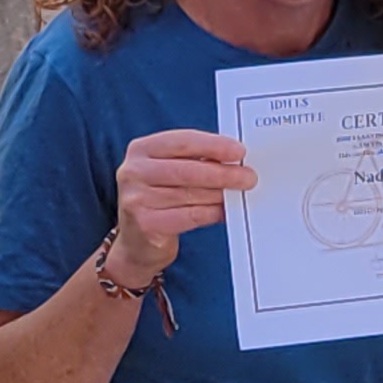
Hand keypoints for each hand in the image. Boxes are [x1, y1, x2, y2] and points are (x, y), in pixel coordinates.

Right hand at [113, 127, 247, 277]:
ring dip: (221, 194)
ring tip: (240, 193)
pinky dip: (212, 212)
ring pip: (191, 194)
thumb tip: (235, 160)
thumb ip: (195, 161)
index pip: (181, 141)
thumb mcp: (169, 171)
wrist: (137, 241)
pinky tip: (224, 211)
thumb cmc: (160, 197)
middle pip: (187, 169)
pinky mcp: (146, 224)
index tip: (239, 151)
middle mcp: (133, 172)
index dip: (213, 145)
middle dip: (222, 173)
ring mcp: (136, 199)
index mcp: (141, 149)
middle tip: (248, 177)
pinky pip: (189, 216)